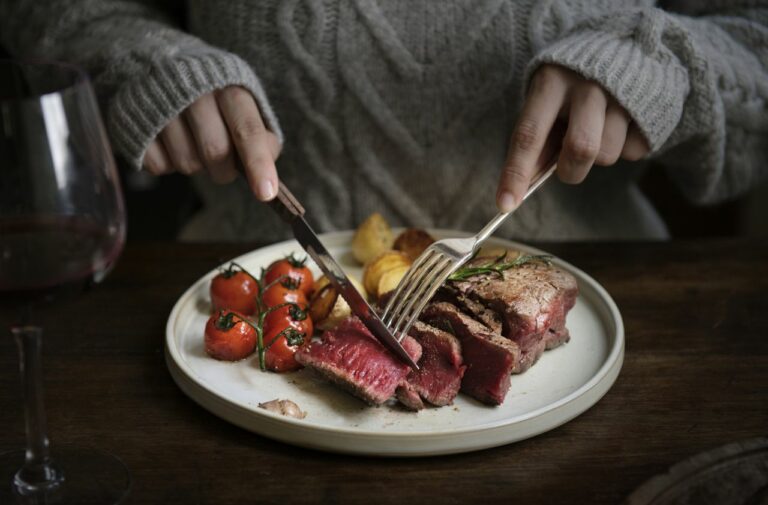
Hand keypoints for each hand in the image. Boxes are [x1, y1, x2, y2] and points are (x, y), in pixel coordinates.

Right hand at [142, 86, 280, 200]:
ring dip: (197, 167)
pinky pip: (159, 166)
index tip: (266, 193)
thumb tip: (267, 162)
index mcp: (228, 86)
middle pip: (216, 152)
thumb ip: (260, 133)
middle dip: (224, 171)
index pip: (247, 129)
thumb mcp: (243, 101)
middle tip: (222, 165)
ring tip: (193, 143)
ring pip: (187, 164)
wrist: (157, 60)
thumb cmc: (212, 93)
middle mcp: (194, 91)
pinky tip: (170, 142)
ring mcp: (160, 106)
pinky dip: (169, 164)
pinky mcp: (136, 122)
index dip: (258, 163)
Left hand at [496, 64, 649, 211]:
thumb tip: (525, 183)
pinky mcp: (651, 105)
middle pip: (580, 149)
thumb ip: (538, 137)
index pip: (529, 134)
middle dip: (571, 171)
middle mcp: (588, 84)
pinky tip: (620, 124)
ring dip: (598, 156)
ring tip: (598, 129)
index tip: (505, 205)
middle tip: (567, 166)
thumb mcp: (546, 99)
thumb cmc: (571, 84)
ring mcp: (624, 93)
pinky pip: (634, 151)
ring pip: (607, 155)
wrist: (624, 46)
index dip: (516, 173)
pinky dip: (624, 148)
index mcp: (552, 81)